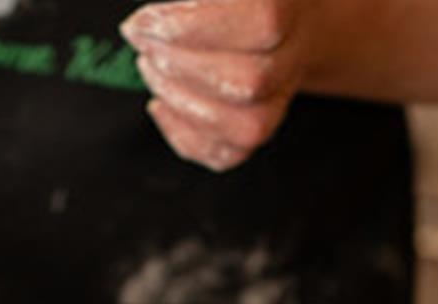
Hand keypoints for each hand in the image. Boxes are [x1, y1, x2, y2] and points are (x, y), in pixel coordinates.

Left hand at [121, 0, 316, 171]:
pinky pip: (225, 154)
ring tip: (149, 67)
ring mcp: (278, 101)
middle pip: (250, 82)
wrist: (277, 20)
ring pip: (245, 127)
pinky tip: (160, 103)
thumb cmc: (232, 0)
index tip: (144, 23)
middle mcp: (295, 57)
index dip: (193, 26)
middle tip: (142, 43)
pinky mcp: (254, 133)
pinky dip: (183, 134)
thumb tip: (148, 19)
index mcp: (290, 6)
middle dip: (178, 67)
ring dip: (180, 100)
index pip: (262, 20)